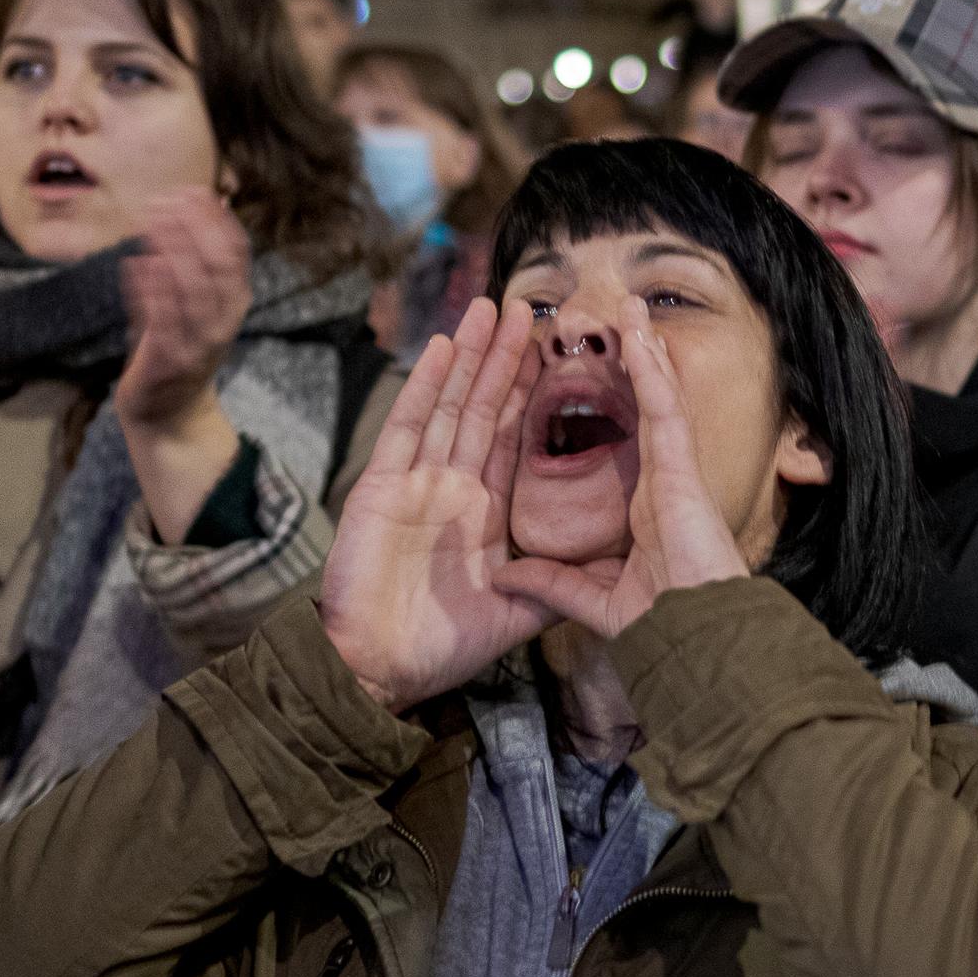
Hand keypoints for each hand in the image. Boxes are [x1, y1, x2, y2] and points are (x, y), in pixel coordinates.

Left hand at [115, 189, 253, 432]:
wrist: (171, 414)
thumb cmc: (179, 347)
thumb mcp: (199, 302)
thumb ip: (201, 257)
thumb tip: (208, 201)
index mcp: (234, 304)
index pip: (236, 254)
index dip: (216, 219)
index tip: (193, 190)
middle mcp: (222, 323)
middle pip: (218, 267)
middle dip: (193, 228)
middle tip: (166, 199)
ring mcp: (198, 344)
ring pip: (193, 290)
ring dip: (172, 250)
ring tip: (150, 220)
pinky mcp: (168, 362)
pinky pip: (162, 321)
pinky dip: (151, 289)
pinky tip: (138, 262)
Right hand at [320, 297, 552, 712]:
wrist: (379, 668)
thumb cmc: (440, 646)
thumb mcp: (516, 614)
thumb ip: (553, 586)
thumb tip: (598, 572)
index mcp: (483, 511)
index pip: (512, 439)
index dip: (530, 396)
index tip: (553, 354)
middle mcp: (451, 487)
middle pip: (482, 408)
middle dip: (504, 359)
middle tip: (526, 308)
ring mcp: (415, 482)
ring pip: (448, 404)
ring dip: (469, 356)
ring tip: (490, 308)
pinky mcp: (381, 487)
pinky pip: (407, 428)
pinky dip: (423, 387)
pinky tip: (442, 349)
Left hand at [494, 296, 746, 637]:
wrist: (696, 641)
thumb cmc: (661, 628)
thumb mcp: (591, 600)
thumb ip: (551, 583)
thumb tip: (507, 574)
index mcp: (640, 508)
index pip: (617, 443)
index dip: (602, 407)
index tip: (581, 376)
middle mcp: (659, 481)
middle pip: (641, 409)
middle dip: (629, 365)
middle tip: (617, 322)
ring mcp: (673, 472)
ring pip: (657, 397)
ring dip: (643, 351)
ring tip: (629, 308)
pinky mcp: (682, 471)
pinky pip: (665, 410)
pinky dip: (652, 372)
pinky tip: (641, 336)